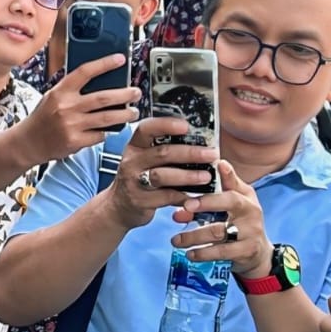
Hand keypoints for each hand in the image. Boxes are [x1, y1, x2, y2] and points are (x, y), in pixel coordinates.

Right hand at [20, 56, 141, 162]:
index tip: (120, 60)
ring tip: (133, 112)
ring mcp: (71, 125)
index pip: (85, 72)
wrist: (28, 142)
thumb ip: (73, 90)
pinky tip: (111, 129)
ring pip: (107, 118)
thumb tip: (102, 81)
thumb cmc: (43, 118)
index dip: (104, 64)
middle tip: (136, 92)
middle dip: (125, 94)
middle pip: (103, 97)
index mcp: (61, 92)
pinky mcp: (75, 141)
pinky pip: (100, 135)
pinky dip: (107, 132)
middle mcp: (66, 107)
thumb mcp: (53, 97)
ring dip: (125, 115)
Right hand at [104, 115, 218, 230]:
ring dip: (188, 176)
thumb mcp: (144, 159)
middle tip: (212, 154)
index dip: (166, 125)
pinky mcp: (140, 201)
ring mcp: (134, 182)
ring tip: (206, 176)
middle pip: (162, 153)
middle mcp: (132, 162)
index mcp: (135, 146)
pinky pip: (166, 197)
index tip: (186, 126)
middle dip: (190, 153)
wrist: (118, 206)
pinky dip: (183, 196)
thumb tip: (201, 141)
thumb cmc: (140, 177)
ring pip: (162, 176)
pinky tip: (197, 195)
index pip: (147, 129)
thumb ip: (164, 148)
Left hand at [167, 159, 271, 276]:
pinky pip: (222, 252)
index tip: (200, 175)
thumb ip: (220, 188)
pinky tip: (190, 254)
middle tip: (184, 207)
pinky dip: (203, 253)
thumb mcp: (236, 202)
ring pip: (219, 231)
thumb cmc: (241, 222)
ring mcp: (250, 232)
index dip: (219, 178)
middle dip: (206, 203)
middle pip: (229, 202)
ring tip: (175, 240)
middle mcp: (251, 211)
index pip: (232, 184)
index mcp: (245, 197)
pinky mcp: (246, 251)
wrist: (258, 253)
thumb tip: (209, 167)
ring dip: (193, 235)